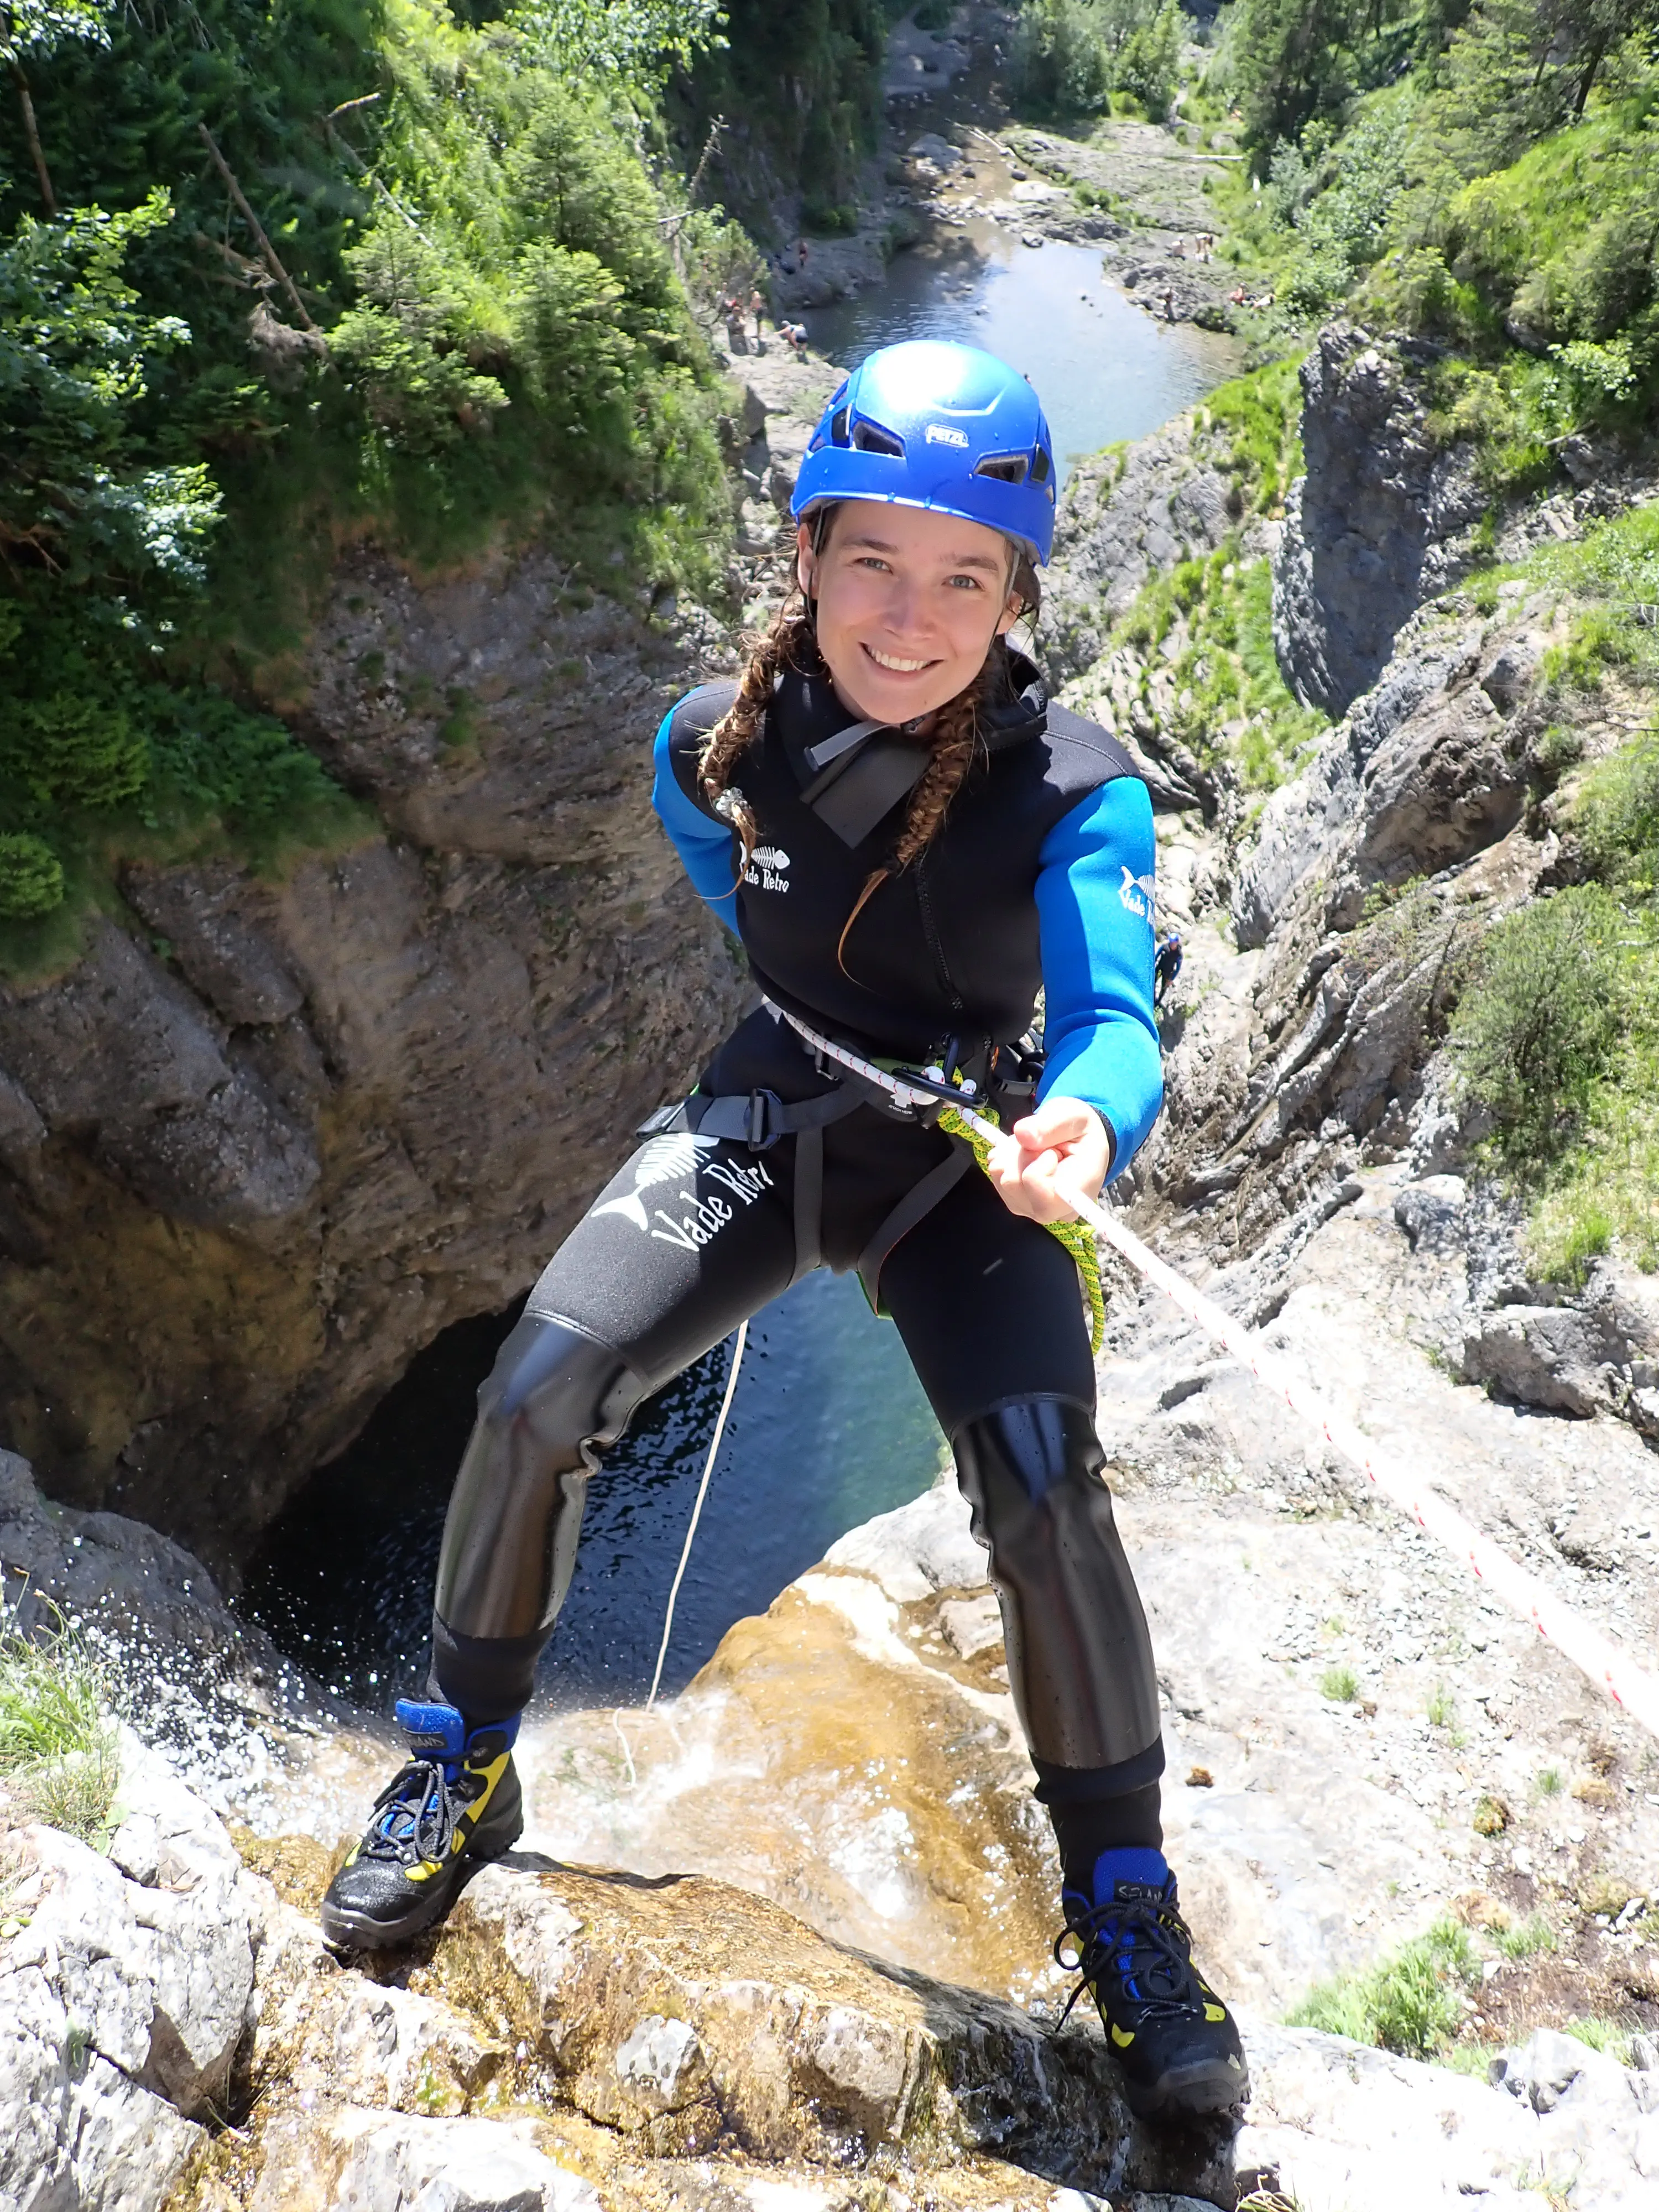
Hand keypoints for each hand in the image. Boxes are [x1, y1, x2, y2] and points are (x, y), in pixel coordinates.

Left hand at [984, 1097, 1112, 1223]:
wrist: (1077, 1141)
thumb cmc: (1081, 1131)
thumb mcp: (1075, 1117)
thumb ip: (1052, 1124)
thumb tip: (1022, 1134)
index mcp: (1076, 1193)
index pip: (1037, 1187)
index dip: (1038, 1161)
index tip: (1055, 1151)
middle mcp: (1053, 1211)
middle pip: (1012, 1180)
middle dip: (1022, 1153)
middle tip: (1044, 1145)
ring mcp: (1030, 1208)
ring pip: (1000, 1176)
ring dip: (1013, 1152)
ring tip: (1036, 1147)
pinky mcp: (1014, 1201)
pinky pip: (995, 1174)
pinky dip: (1006, 1157)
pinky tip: (1026, 1154)